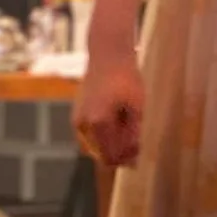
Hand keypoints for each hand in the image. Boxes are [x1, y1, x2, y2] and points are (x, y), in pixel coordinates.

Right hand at [75, 51, 144, 168]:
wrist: (107, 55)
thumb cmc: (126, 79)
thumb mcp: (137, 107)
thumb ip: (134, 136)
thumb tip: (134, 161)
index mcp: (98, 123)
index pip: (111, 157)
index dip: (126, 159)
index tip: (140, 148)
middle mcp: (83, 125)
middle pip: (101, 156)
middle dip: (119, 153)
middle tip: (136, 139)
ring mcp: (77, 121)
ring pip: (94, 148)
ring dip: (110, 145)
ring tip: (127, 129)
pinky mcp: (76, 115)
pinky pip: (89, 137)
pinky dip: (102, 137)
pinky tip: (116, 123)